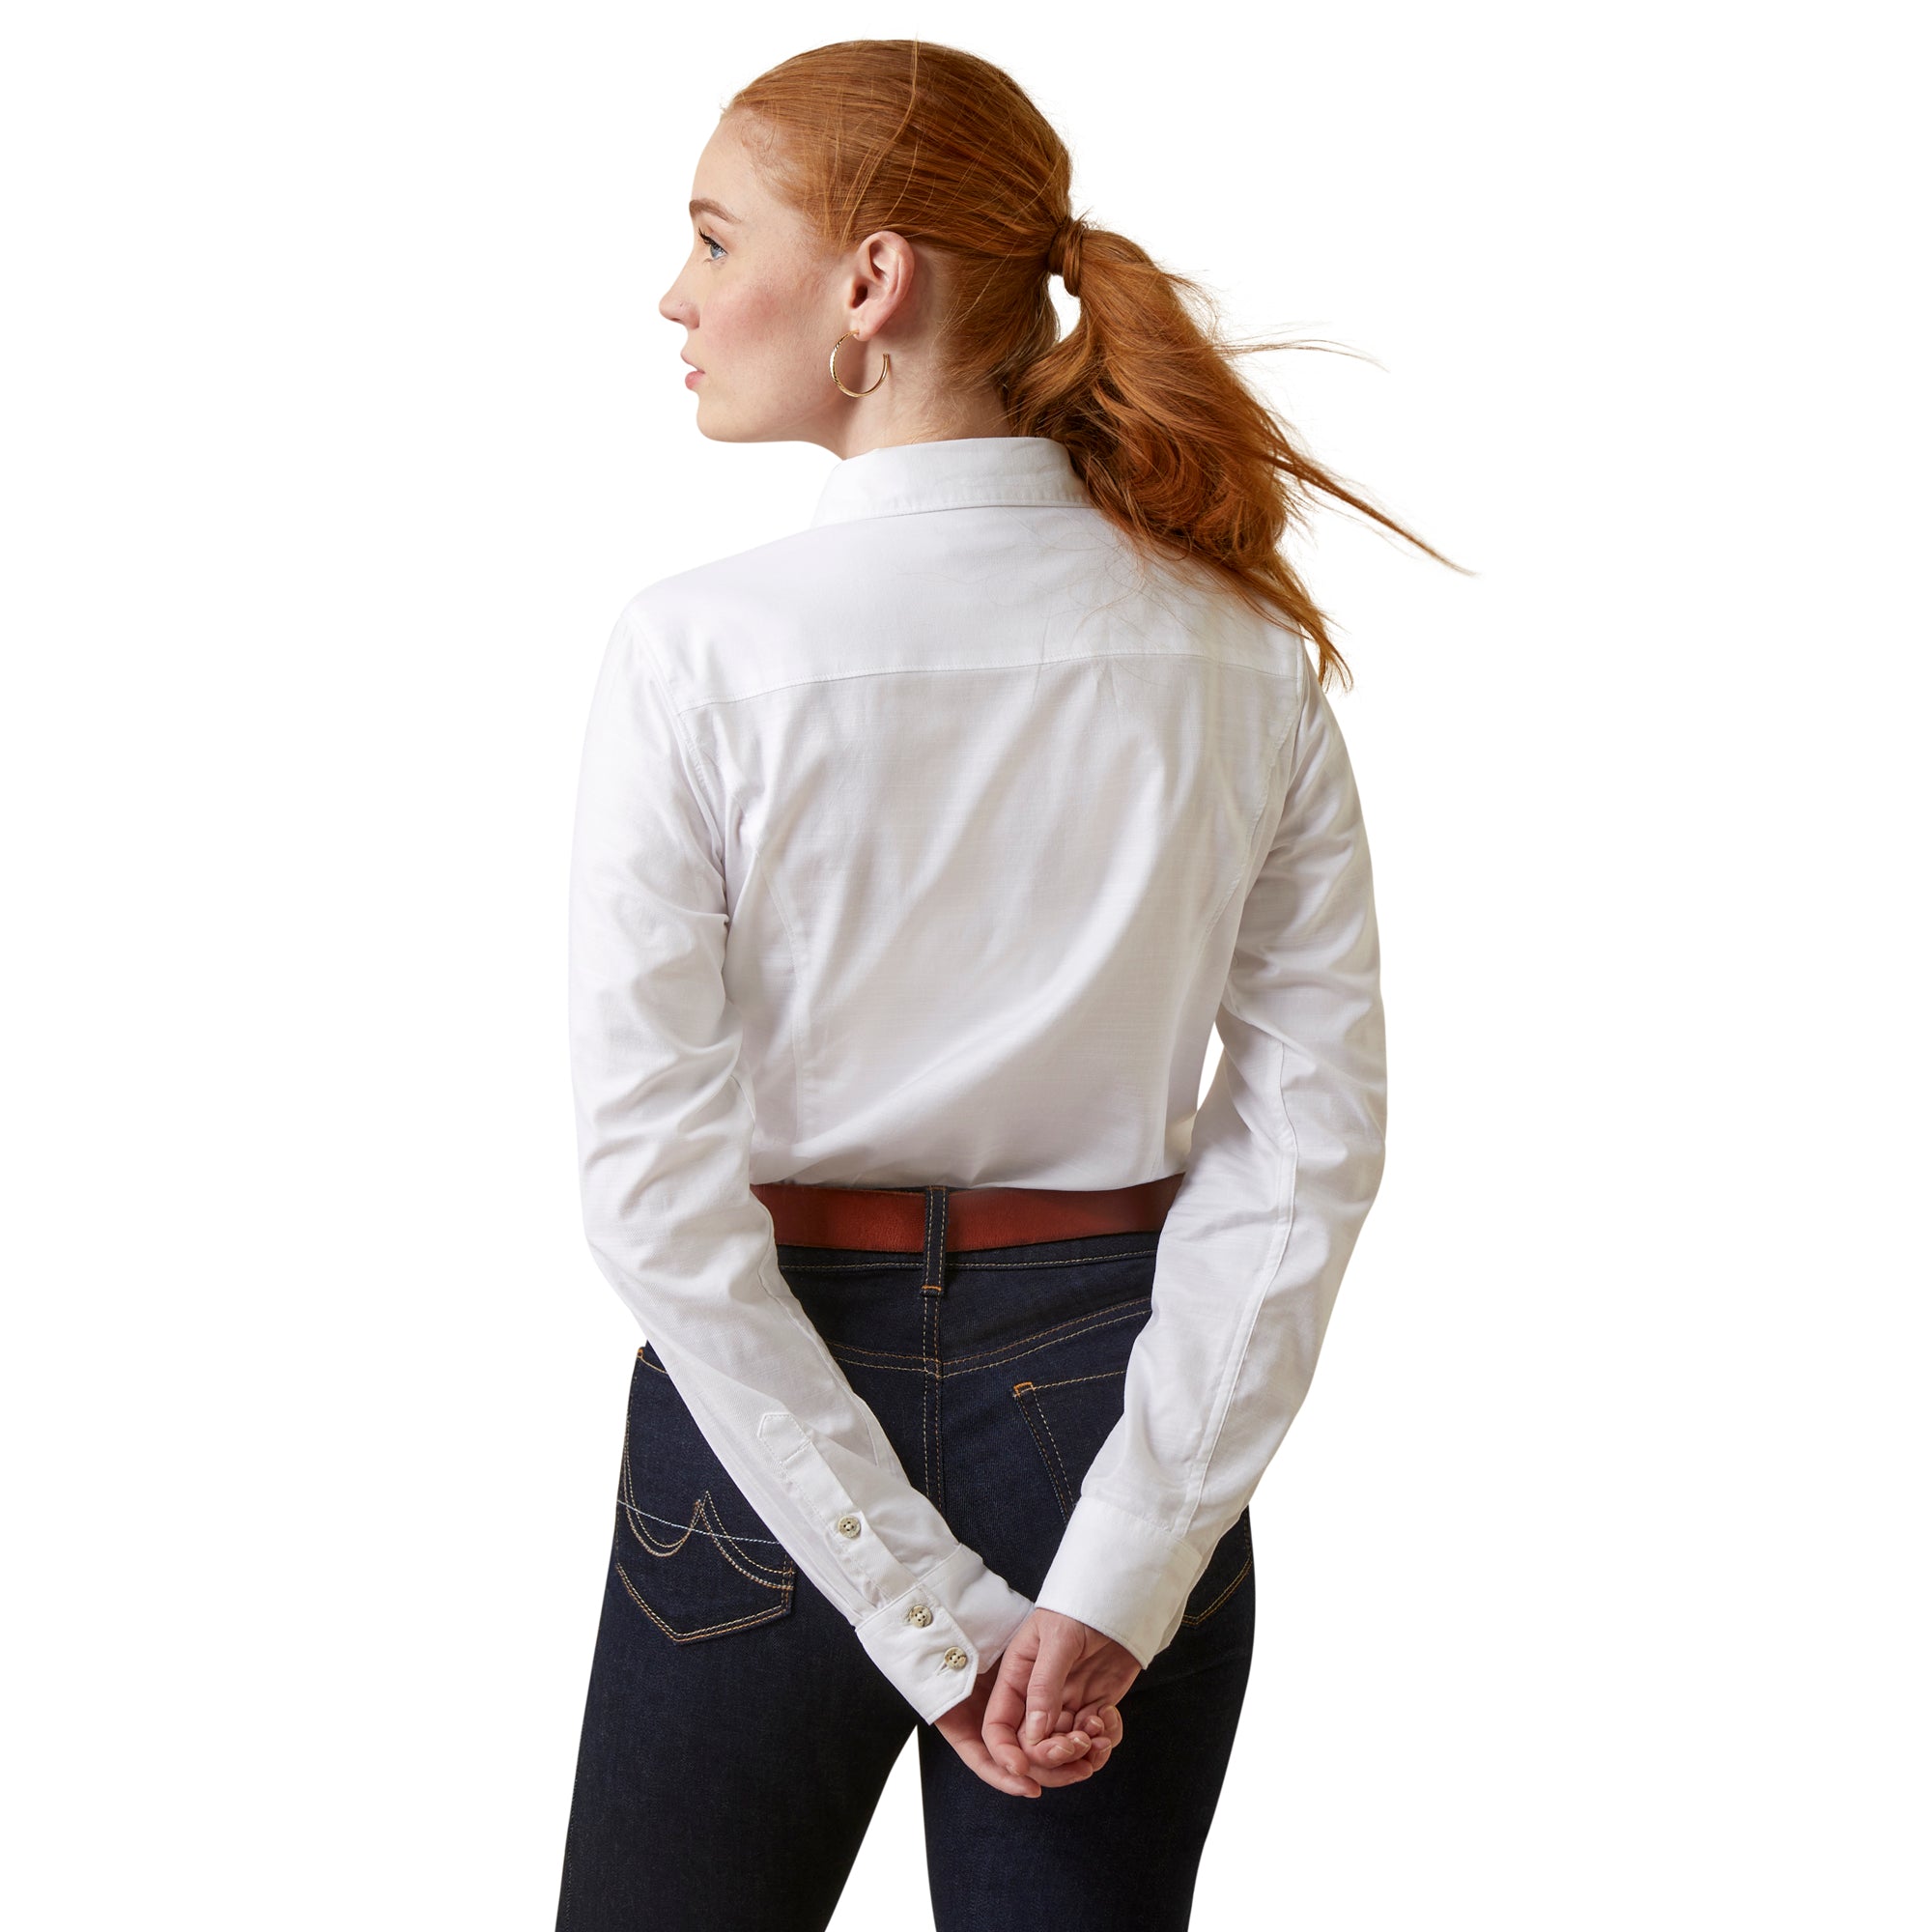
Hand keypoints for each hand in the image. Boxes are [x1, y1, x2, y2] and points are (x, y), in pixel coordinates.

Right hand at [984, 1608, 1140, 1780]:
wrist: (1115, 1600)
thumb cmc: (1077, 1610)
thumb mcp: (1057, 1640)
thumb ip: (1044, 1686)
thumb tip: (1035, 1734)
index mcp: (1016, 1680)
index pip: (998, 1727)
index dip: (1006, 1754)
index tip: (1023, 1770)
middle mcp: (1036, 1699)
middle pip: (1031, 1748)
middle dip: (1052, 1757)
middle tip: (1076, 1745)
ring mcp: (1065, 1705)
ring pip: (1064, 1750)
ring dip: (1080, 1753)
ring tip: (1098, 1734)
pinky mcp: (1092, 1707)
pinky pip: (1092, 1740)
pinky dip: (1103, 1740)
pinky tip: (1109, 1719)